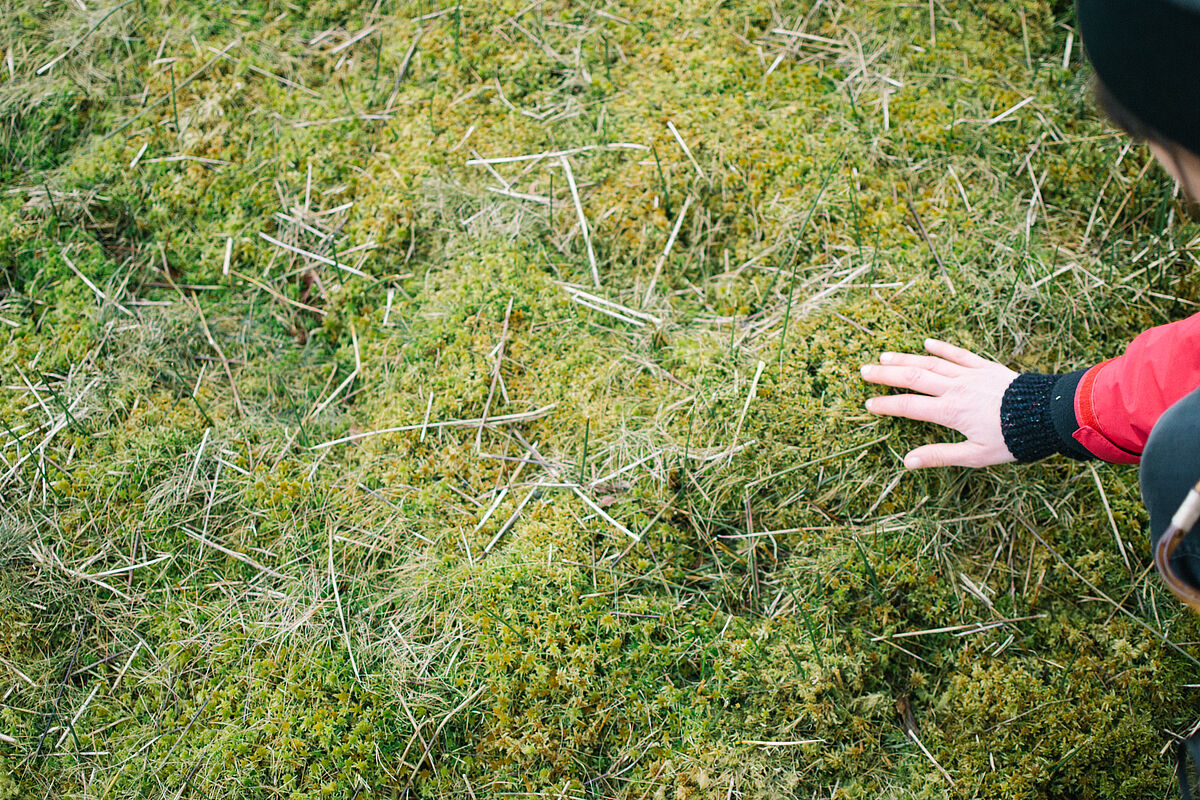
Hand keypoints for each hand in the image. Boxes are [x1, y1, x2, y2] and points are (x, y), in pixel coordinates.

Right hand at [860, 338, 1016, 468]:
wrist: (1047, 414)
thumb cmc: (1014, 439)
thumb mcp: (976, 455)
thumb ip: (940, 455)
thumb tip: (907, 461)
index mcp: (950, 412)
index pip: (909, 407)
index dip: (886, 405)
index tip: (868, 404)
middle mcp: (955, 389)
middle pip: (913, 378)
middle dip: (886, 375)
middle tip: (864, 370)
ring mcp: (970, 375)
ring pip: (931, 363)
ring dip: (906, 359)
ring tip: (885, 356)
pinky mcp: (986, 367)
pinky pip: (959, 354)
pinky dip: (942, 348)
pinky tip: (927, 343)